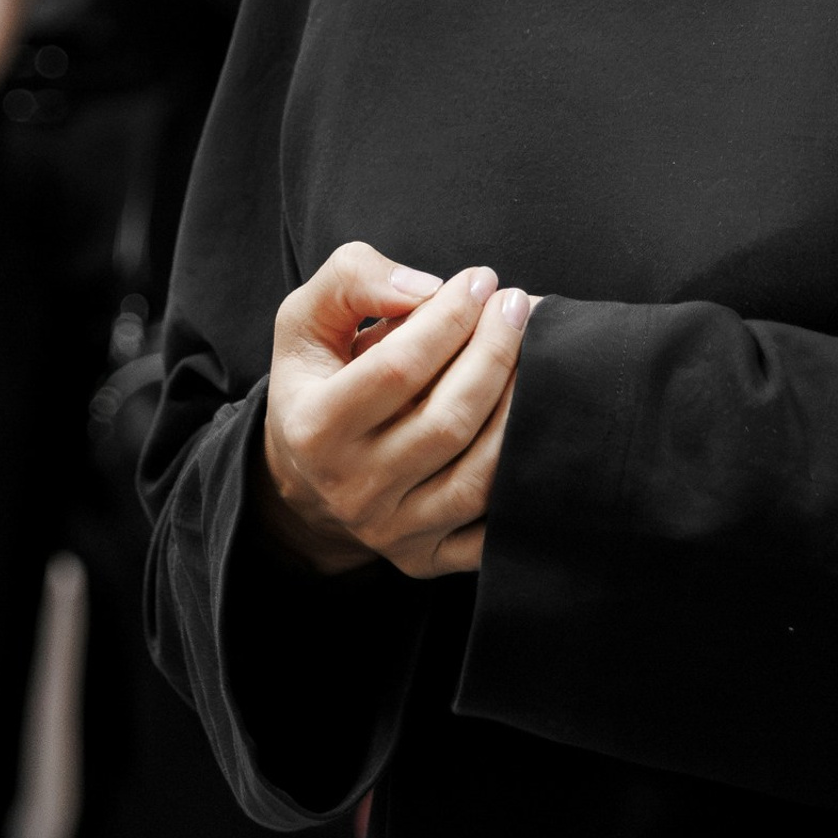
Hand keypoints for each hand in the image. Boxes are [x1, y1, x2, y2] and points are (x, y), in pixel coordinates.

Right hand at [256, 243, 534, 578]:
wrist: (304, 474)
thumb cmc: (315, 381)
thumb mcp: (305, 318)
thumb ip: (352, 280)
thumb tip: (427, 287)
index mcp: (313, 428)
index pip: (398, 367)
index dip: (449, 317)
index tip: (480, 280)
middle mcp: (350, 488)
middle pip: (447, 419)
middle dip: (494, 352)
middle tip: (515, 306)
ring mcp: (390, 531)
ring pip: (478, 475)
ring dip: (518, 406)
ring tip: (532, 352)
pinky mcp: (425, 558)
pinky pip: (492, 526)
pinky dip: (521, 475)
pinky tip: (533, 421)